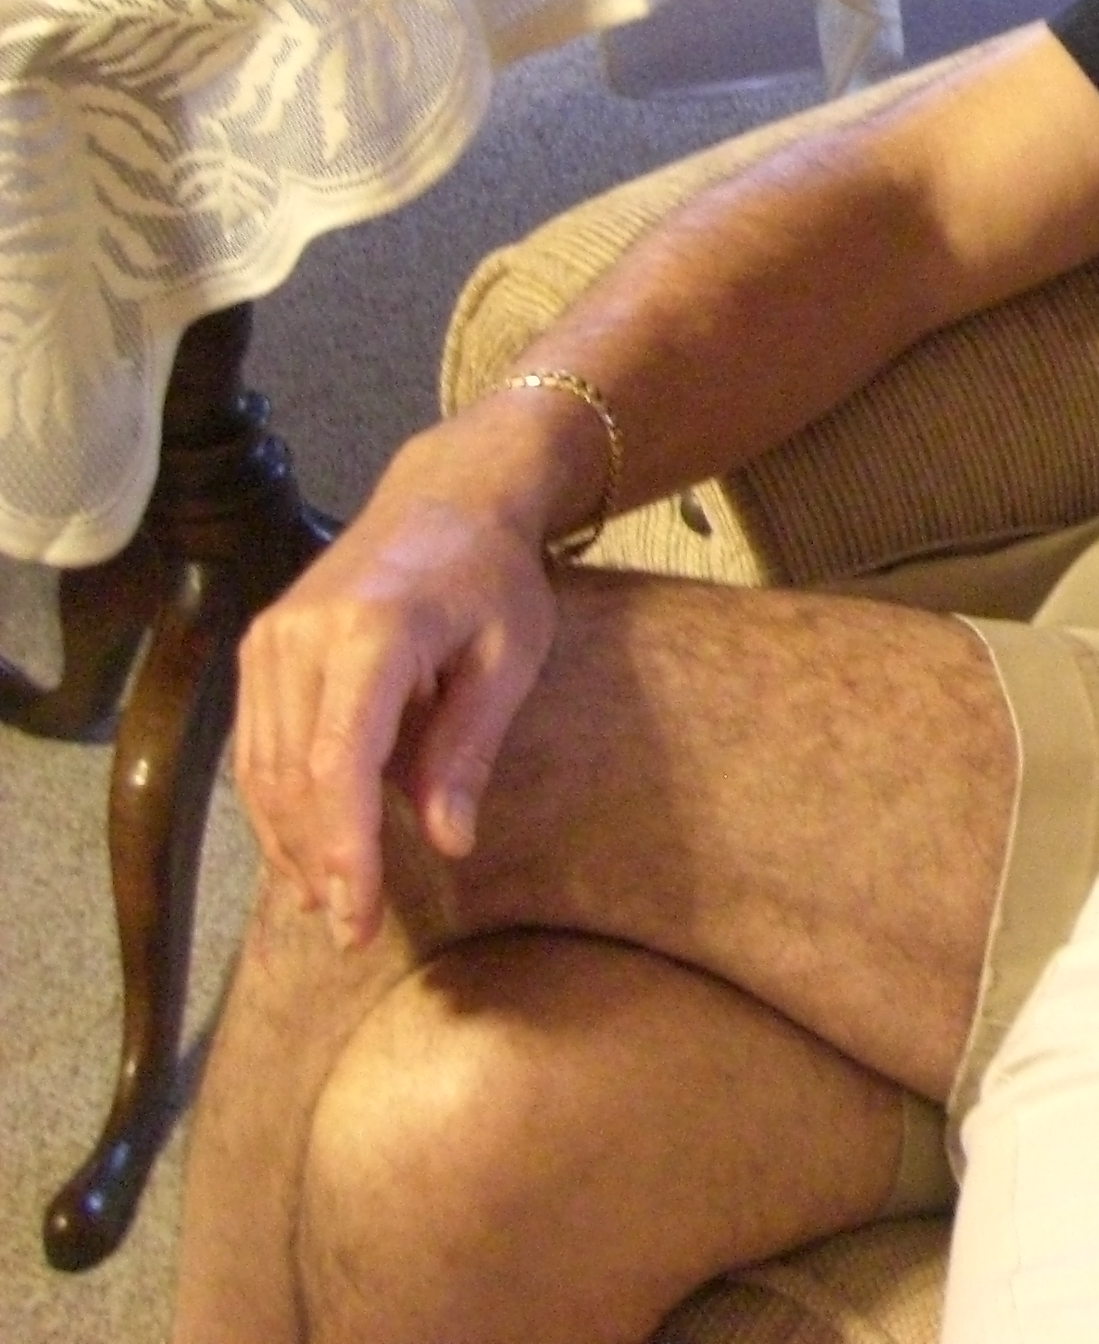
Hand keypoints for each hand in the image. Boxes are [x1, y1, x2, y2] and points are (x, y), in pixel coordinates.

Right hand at [229, 422, 564, 946]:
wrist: (448, 496)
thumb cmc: (493, 576)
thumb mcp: (510, 655)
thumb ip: (468, 747)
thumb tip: (447, 842)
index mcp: (371, 633)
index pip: (340, 764)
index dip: (346, 848)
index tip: (360, 915)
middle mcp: (300, 638)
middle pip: (291, 778)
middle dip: (319, 860)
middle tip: (352, 930)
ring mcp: (269, 643)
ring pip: (263, 770)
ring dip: (290, 843)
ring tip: (327, 904)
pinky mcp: (260, 650)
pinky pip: (258, 745)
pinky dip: (278, 804)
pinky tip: (304, 851)